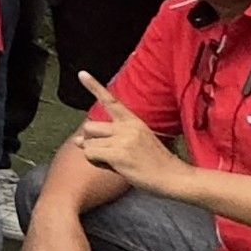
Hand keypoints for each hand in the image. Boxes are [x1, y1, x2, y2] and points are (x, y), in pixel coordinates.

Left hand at [71, 71, 180, 189]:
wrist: (172, 176)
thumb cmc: (153, 162)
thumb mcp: (135, 142)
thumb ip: (107, 139)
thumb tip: (78, 139)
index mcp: (133, 120)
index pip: (111, 100)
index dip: (94, 86)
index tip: (81, 73)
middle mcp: (127, 126)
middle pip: (90, 127)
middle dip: (93, 141)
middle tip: (110, 154)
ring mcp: (123, 139)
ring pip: (89, 143)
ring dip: (95, 154)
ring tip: (117, 162)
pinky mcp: (118, 154)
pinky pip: (91, 154)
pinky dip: (96, 162)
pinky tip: (114, 167)